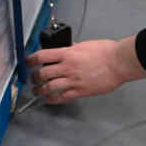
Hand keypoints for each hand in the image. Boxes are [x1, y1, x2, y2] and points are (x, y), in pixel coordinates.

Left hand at [26, 36, 145, 104]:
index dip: (31, 60)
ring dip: (40, 90)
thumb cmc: (105, 50)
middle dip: (35, 77)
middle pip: (43, 73)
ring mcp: (73, 80)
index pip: (42, 56)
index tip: (27, 63)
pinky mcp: (80, 91)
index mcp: (67, 53)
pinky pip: (62, 97)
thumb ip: (73, 49)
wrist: (118, 63)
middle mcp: (66, 67)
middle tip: (33, 79)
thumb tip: (67, 50)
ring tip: (36, 91)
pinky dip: (53, 99)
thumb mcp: (86, 45)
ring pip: (49, 87)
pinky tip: (49, 100)